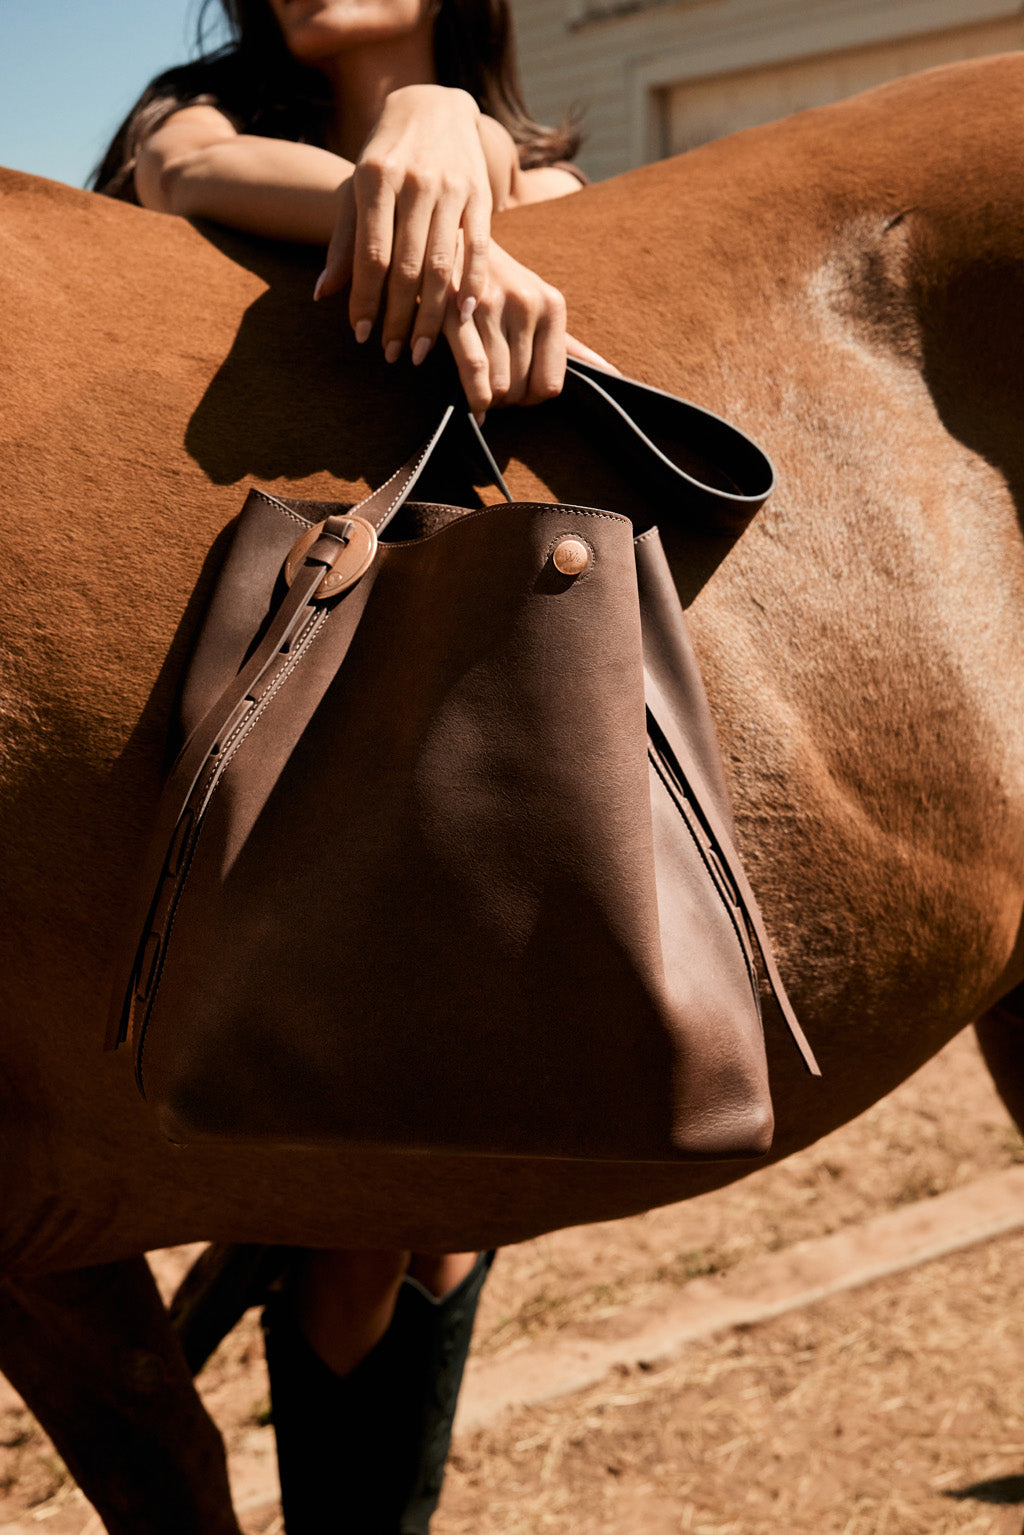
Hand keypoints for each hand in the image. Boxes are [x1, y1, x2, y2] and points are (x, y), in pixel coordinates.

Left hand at [315, 85, 492, 363]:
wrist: (433, 107)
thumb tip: (323, 295)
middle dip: (398, 318)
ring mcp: (449, 186)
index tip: (362, 336)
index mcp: (374, 178)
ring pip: (441, 264)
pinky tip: (464, 316)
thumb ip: (344, 242)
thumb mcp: (357, 191)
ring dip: (432, 314)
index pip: (370, 255)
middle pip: (406, 266)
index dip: (366, 299)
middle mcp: (412, 181)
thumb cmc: (386, 158)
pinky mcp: (479, 193)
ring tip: (421, 349)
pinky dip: (471, 285)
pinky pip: (477, 249)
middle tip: (392, 355)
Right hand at [441, 238, 615, 416]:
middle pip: (522, 389)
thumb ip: (571, 344)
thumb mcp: (538, 306)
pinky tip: (471, 404)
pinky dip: (473, 399)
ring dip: (487, 401)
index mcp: (551, 304)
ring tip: (479, 390)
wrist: (451, 239)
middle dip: (507, 401)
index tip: (519, 392)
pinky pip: (474, 372)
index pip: (551, 383)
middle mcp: (526, 304)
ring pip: (498, 386)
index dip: (532, 398)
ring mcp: (491, 305)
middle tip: (494, 390)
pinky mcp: (455, 310)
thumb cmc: (499, 283)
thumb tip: (612, 373)